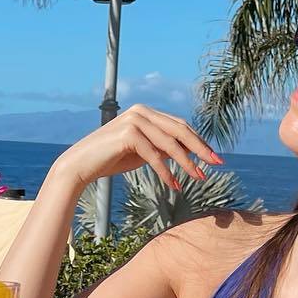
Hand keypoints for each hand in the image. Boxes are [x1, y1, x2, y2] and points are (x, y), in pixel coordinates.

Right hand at [57, 104, 223, 193]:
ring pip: (170, 144)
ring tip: (199, 178)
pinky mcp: (128, 133)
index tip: (213, 157)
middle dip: (200, 149)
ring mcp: (134, 120)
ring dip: (187, 163)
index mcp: (146, 112)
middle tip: (217, 164)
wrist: (80, 165)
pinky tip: (175, 185)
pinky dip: (166, 172)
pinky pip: (154, 155)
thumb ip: (162, 148)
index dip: (198, 141)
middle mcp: (141, 111)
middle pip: (180, 130)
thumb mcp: (142, 152)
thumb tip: (188, 152)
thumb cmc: (111, 159)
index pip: (179, 125)